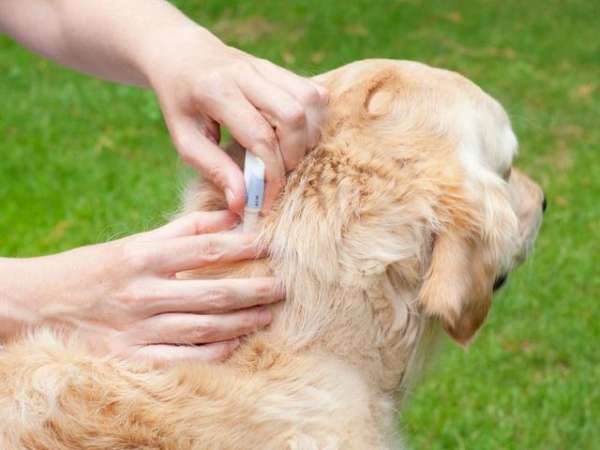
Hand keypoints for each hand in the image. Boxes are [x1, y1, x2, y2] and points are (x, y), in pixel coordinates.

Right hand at [0, 211, 281, 364]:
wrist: (40, 306)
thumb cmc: (94, 270)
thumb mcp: (134, 242)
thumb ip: (182, 230)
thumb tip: (229, 216)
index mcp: (144, 257)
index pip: (206, 249)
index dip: (244, 248)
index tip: (269, 247)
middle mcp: (144, 292)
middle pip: (214, 292)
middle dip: (255, 290)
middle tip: (282, 287)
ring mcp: (139, 329)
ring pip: (205, 327)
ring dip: (243, 321)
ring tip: (269, 314)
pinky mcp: (133, 358)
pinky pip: (185, 358)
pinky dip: (215, 351)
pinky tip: (237, 342)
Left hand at [142, 27, 327, 211]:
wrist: (181, 55)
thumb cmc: (181, 103)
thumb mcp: (185, 139)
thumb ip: (214, 169)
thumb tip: (242, 202)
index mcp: (216, 90)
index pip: (260, 136)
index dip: (271, 174)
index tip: (266, 199)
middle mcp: (246, 73)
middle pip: (293, 115)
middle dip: (293, 155)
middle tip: (278, 174)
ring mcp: (266, 66)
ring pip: (309, 100)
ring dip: (307, 136)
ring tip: (288, 154)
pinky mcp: (279, 68)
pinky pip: (312, 91)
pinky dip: (313, 118)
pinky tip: (295, 134)